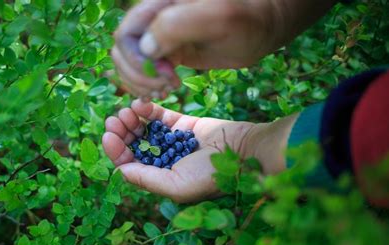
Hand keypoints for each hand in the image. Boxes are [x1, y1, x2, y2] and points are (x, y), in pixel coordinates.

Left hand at [102, 99, 297, 202]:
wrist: (243, 150)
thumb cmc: (211, 174)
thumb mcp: (177, 185)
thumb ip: (147, 179)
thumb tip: (119, 170)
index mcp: (159, 177)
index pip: (129, 164)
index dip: (115, 151)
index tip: (108, 135)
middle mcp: (162, 159)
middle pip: (133, 144)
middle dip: (120, 132)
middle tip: (114, 120)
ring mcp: (171, 140)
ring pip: (142, 128)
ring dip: (130, 119)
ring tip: (126, 111)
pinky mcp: (181, 123)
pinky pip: (159, 115)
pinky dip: (147, 109)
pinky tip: (141, 105)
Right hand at [112, 0, 334, 98]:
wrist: (265, 25)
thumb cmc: (248, 18)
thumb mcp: (219, 16)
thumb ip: (178, 24)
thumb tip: (146, 49)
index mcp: (159, 4)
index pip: (126, 34)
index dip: (137, 61)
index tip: (166, 76)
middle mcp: (155, 19)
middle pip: (123, 50)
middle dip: (138, 75)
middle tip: (167, 88)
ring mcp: (161, 36)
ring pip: (131, 62)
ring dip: (141, 82)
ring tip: (166, 91)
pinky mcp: (170, 52)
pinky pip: (145, 69)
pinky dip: (148, 84)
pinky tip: (164, 92)